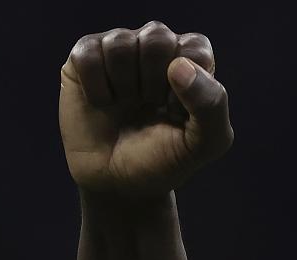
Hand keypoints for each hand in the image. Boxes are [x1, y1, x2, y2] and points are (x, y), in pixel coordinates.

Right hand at [59, 22, 232, 196]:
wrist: (119, 184)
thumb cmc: (165, 159)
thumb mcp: (204, 144)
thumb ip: (211, 105)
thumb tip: (179, 66)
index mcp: (191, 60)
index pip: (194, 48)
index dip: (186, 87)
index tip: (178, 113)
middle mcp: (155, 47)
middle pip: (157, 38)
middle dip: (154, 84)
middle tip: (149, 107)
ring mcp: (119, 49)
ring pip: (120, 43)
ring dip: (124, 86)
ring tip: (126, 105)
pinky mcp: (85, 57)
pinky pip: (89, 55)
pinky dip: (96, 88)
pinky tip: (103, 104)